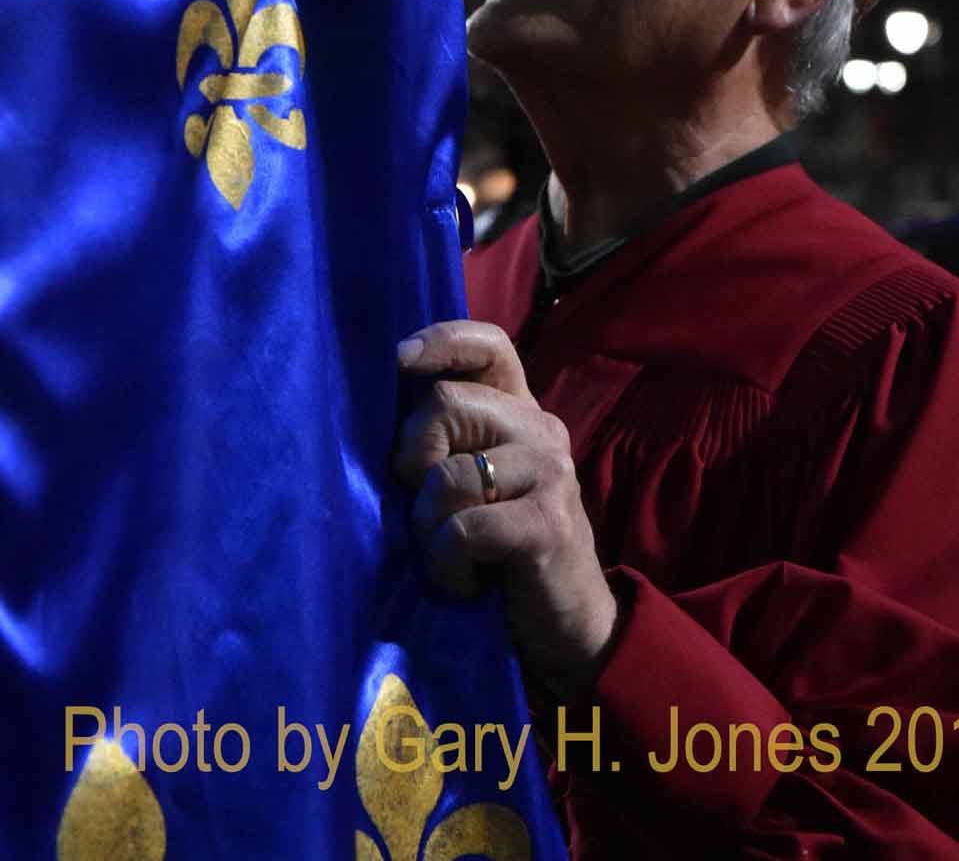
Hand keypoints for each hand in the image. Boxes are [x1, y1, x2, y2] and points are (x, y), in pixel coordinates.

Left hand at [394, 319, 619, 699]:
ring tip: (451, 555)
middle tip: (427, 507)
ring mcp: (549, 473)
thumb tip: (379, 404)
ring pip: (446, 474)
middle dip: (412, 459)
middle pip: (444, 402)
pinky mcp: (547, 524)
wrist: (570, 627)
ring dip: (428, 526)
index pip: (489, 344)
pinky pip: (462, 529)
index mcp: (520, 412)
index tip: (400, 360)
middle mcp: (541, 429)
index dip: (442, 341)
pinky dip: (446, 565)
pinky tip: (464, 582)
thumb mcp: (474, 484)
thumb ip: (448, 440)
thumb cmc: (502, 553)